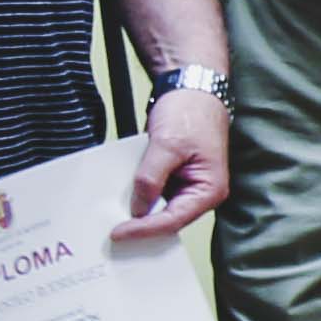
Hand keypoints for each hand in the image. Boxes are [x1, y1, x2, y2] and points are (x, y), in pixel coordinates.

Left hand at [118, 90, 231, 242]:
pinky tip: (119, 196)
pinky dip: (137, 194)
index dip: (145, 229)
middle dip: (141, 225)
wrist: (191, 87)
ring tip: (112, 217)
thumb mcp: (167, 145)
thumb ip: (151, 179)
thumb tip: (138, 208)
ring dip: (137, 211)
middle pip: (167, 219)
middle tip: (113, 232)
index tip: (119, 232)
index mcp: (209, 190)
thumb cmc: (191, 112)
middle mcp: (200, 193)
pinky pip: (153, 192)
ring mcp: (186, 185)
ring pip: (158, 208)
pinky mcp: (173, 176)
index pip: (173, 220)